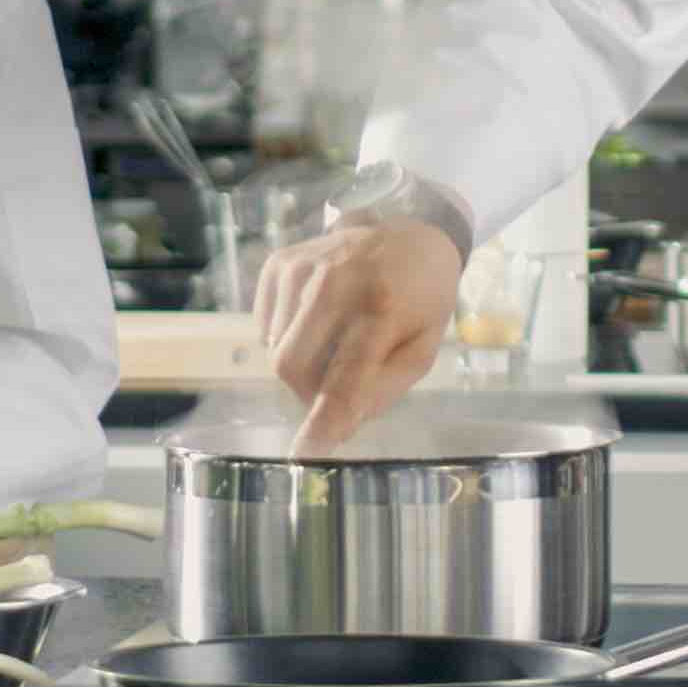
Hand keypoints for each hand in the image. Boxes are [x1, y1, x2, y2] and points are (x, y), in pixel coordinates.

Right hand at [257, 214, 465, 449]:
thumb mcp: (422, 350)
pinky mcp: (281, 261)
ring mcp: (303, 266)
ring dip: (301, 364)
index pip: (343, 378)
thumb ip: (382, 391)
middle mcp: (335, 281)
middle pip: (292, 367)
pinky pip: (264, 326)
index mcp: (382, 307)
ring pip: (274, 349)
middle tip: (336, 385)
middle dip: (307, 392)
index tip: (305, 453)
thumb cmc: (423, 300)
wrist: (414, 233)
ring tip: (335, 342)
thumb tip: (337, 426)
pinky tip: (317, 319)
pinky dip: (286, 336)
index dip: (323, 421)